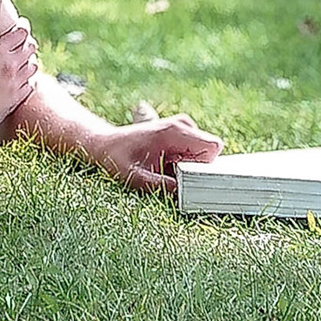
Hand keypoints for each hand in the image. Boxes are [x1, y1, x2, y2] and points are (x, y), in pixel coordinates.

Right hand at [0, 14, 39, 129]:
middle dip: (28, 44)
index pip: (21, 32)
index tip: (21, 26)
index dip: (22, 28)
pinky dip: (29, 81)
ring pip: (32, 67)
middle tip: (24, 43)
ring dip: (30, 62)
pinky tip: (24, 81)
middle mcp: (8, 64)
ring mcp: (13, 82)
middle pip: (29, 47)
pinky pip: (30, 86)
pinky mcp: (14, 99)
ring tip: (26, 61)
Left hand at [92, 114, 222, 194]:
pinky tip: (164, 166)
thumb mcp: (134, 177)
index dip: (206, 168)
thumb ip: (160, 186)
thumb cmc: (117, 157)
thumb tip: (185, 195)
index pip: (213, 147)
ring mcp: (184, 128)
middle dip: (196, 171)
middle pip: (211, 154)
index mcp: (174, 131)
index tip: (188, 180)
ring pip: (204, 157)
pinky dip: (184, 166)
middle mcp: (183, 125)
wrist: (106, 144)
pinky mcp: (183, 135)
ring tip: (162, 169)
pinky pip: (196, 157)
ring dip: (188, 169)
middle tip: (169, 176)